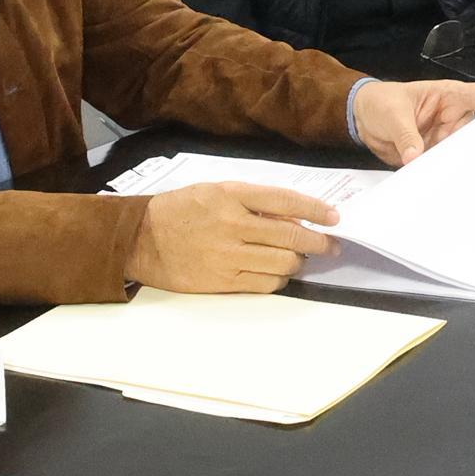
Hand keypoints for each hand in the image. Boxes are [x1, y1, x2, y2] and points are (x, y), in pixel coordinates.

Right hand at [132, 180, 336, 292]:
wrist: (141, 239)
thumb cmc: (180, 211)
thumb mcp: (214, 191)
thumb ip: (252, 200)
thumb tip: (294, 214)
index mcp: (230, 195)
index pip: (285, 200)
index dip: (316, 209)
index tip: (334, 217)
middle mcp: (232, 224)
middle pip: (291, 235)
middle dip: (318, 241)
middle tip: (330, 244)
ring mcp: (228, 255)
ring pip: (283, 263)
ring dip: (298, 261)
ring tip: (299, 257)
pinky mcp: (223, 281)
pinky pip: (266, 284)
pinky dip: (279, 279)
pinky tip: (278, 272)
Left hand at [351, 79, 474, 165]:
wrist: (360, 118)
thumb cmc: (380, 103)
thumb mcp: (393, 114)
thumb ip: (405, 136)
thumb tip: (415, 157)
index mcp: (448, 97)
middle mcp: (452, 118)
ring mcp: (445, 138)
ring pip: (465, 152)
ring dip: (468, 164)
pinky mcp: (434, 155)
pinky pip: (446, 167)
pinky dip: (450, 176)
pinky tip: (456, 188)